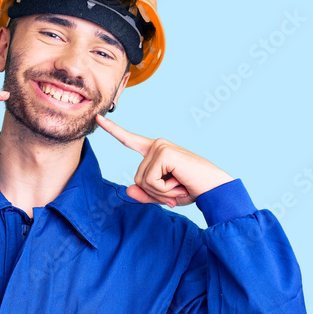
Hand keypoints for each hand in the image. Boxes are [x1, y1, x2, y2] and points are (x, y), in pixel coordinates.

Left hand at [96, 113, 232, 207]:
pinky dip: (164, 190)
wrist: (214, 189)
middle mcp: (157, 145)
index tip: (98, 118)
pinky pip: (151, 182)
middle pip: (137, 179)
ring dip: (160, 192)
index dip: (114, 130)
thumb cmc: (191, 190)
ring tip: (178, 186)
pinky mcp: (164, 153)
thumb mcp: (163, 195)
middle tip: (175, 190)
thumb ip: (145, 194)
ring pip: (142, 181)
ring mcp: (160, 147)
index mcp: (155, 151)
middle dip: (154, 193)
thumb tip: (128, 190)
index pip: (130, 140)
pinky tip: (179, 183)